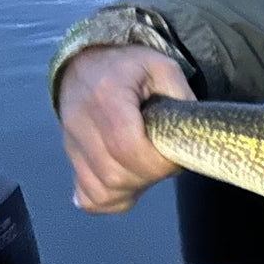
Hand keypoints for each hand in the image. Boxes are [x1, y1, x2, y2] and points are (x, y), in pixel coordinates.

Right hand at [57, 44, 194, 213]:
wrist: (87, 64)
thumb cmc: (129, 66)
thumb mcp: (163, 67)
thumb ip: (181, 97)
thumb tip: (191, 134)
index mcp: (106, 96)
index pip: (126, 146)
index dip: (156, 161)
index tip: (175, 155)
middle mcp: (80, 124)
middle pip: (114, 174)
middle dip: (149, 176)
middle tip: (165, 160)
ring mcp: (71, 145)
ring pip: (101, 191)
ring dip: (133, 189)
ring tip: (149, 168)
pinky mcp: (72, 160)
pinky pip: (89, 197)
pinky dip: (113, 199)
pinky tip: (129, 183)